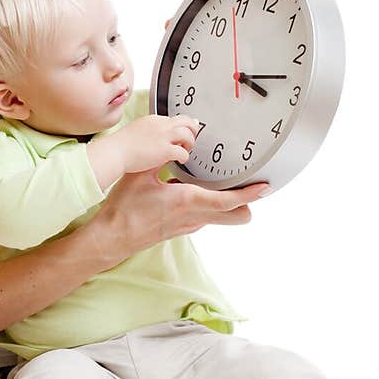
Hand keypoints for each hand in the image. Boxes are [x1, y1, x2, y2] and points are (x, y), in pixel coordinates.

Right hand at [91, 168, 269, 265]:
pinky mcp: (184, 228)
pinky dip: (212, 203)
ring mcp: (190, 225)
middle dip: (248, 202)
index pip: (228, 201)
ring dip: (230, 202)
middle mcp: (194, 217)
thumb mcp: (140, 175)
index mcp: (187, 201)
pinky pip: (208, 215)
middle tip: (252, 183)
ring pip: (224, 217)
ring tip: (229, 181)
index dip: (250, 194)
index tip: (265, 186)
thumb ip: (159, 156)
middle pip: (237, 216)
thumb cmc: (124, 209)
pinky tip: (200, 189)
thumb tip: (172, 140)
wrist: (113, 238)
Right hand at [115, 114, 200, 173]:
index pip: (174, 119)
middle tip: (188, 142)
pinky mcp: (165, 150)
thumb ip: (148, 131)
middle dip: (192, 131)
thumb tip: (156, 138)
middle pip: (187, 121)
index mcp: (153, 120)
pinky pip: (183, 153)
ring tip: (184, 152)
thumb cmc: (119, 147)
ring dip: (190, 144)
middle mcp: (161, 125)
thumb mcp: (135, 131)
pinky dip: (184, 157)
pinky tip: (179, 161)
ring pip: (189, 134)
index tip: (180, 136)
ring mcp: (164, 136)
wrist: (114, 152)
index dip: (180, 128)